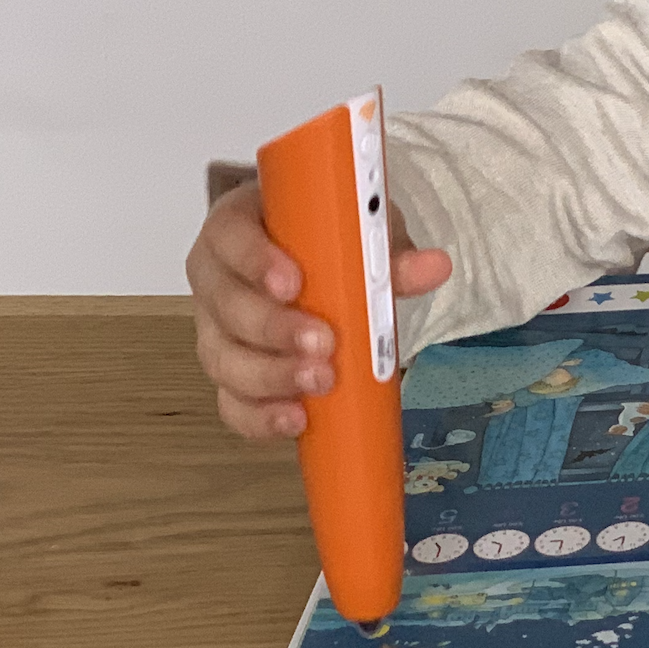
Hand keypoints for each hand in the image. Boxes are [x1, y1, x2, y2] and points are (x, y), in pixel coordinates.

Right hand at [186, 172, 451, 440]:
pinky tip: (295, 420)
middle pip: (225, 307)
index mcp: (235, 227)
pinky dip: (260, 417)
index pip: (229, 237)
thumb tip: (433, 267)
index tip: (293, 283)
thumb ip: (388, 250)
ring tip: (321, 382)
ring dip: (271, 376)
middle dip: (273, 329)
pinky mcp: (229, 375)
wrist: (319, 264)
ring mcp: (216, 330)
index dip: (255, 261)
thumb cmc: (328, 237)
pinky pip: (231, 402)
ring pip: (224, 359)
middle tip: (323, 343)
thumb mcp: (359, 231)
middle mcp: (216, 278)